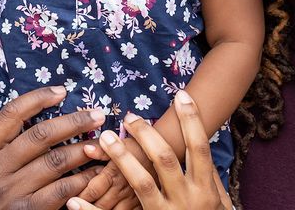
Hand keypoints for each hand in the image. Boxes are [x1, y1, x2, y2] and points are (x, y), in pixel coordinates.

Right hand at [0, 86, 107, 209]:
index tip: (62, 91)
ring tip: (101, 144)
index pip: (12, 113)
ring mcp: (11, 190)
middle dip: (74, 122)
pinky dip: (80, 181)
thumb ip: (0, 142)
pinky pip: (59, 191)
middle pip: (41, 135)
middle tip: (98, 115)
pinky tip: (94, 174)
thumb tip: (34, 116)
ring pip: (55, 162)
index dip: (39, 98)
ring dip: (83, 150)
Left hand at [67, 90, 231, 209]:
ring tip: (104, 138)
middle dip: (147, 136)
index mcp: (205, 190)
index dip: (192, 121)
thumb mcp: (219, 202)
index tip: (181, 96)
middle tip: (131, 116)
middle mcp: (186, 200)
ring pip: (141, 183)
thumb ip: (210, 178)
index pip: (199, 147)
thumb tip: (204, 149)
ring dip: (121, 158)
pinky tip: (74, 201)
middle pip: (165, 160)